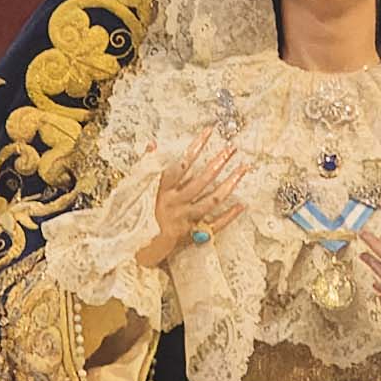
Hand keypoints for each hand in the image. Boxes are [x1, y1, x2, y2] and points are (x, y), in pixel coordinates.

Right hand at [143, 145, 258, 269]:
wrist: (137, 248)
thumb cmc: (138, 215)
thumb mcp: (138, 189)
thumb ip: (147, 166)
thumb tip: (152, 144)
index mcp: (162, 190)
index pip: (181, 164)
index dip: (195, 147)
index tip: (209, 132)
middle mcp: (175, 203)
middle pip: (201, 181)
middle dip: (218, 162)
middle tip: (232, 148)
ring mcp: (186, 219)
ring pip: (212, 200)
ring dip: (229, 184)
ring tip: (243, 169)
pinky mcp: (193, 234)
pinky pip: (215, 224)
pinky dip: (229, 215)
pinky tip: (242, 204)